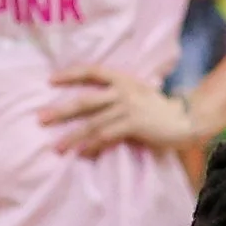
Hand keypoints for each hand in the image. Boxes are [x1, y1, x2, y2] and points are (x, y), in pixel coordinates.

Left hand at [38, 67, 200, 155]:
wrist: (185, 119)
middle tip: (40, 119)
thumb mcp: (136, 95)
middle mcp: (123, 90)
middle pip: (85, 100)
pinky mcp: (135, 124)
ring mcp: (128, 107)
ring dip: (73, 136)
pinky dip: (92, 146)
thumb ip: (115, 97)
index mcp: (122, 79)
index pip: (91, 71)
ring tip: (56, 147)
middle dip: (61, 110)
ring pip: (93, 122)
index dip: (70, 74)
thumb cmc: (158, 110)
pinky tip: (81, 154)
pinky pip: (107, 135)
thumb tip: (91, 108)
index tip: (50, 81)